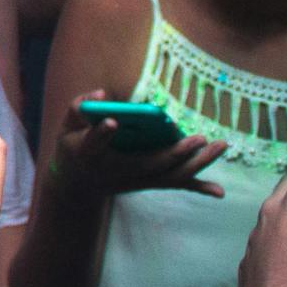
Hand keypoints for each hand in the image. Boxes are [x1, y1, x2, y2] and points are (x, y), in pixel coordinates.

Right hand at [47, 90, 228, 200]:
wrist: (78, 185)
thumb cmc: (73, 149)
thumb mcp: (65, 129)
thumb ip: (78, 109)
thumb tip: (101, 94)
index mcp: (89, 154)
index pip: (93, 143)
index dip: (101, 133)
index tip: (112, 121)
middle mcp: (117, 171)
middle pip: (149, 164)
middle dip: (174, 152)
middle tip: (197, 137)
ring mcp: (134, 180)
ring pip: (168, 176)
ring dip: (196, 163)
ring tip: (220, 145)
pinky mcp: (146, 182)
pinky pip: (173, 184)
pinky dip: (197, 187)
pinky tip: (219, 192)